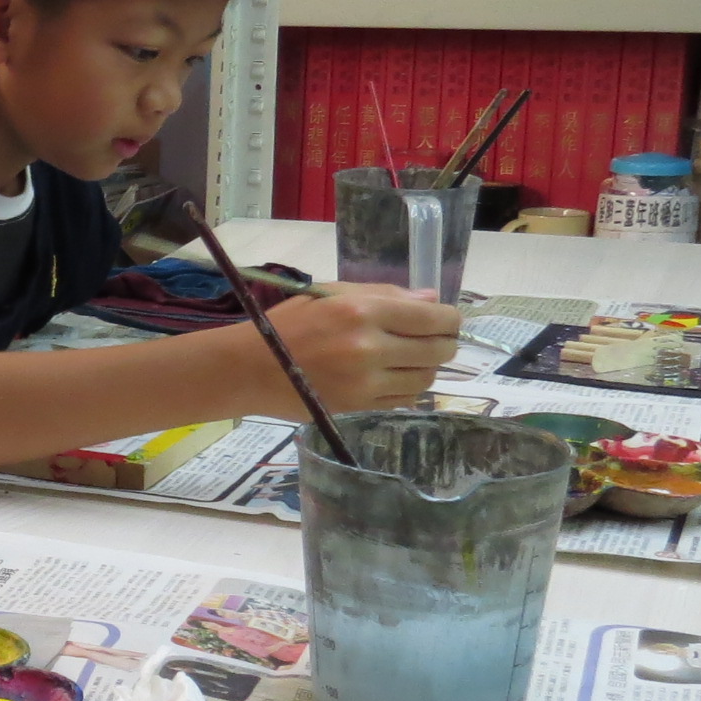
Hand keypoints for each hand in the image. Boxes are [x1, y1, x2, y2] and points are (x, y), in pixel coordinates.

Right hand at [256, 286, 462, 414]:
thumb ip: (384, 294)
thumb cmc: (289, 323)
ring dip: (425, 367)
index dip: (450, 320)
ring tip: (407, 359)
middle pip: (438, 350)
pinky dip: (406, 388)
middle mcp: (369, 347)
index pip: (434, 319)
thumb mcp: (332, 293)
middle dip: (443, 343)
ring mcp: (366, 382)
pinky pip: (404, 400)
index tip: (447, 321)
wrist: (250, 368)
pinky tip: (390, 377)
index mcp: (362, 311)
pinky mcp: (360, 407)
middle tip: (432, 340)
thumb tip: (432, 302)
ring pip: (426, 378)